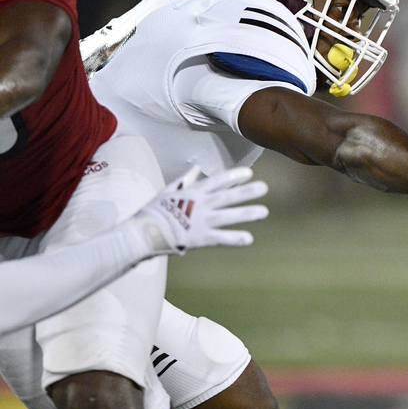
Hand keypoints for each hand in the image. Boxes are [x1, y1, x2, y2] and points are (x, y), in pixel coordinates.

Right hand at [135, 167, 268, 254]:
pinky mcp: (198, 238)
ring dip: (247, 213)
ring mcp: (199, 221)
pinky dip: (234, 239)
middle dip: (246, 192)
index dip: (233, 176)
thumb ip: (186, 180)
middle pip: (226, 196)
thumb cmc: (153, 212)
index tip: (249, 172)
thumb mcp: (168, 191)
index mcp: (191, 192)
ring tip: (264, 212)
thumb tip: (196, 168)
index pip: (216, 181)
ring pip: (227, 216)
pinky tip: (250, 239)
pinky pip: (220, 238)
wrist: (141, 233)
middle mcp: (198, 205)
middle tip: (265, 187)